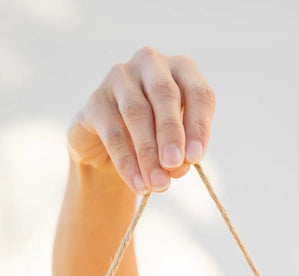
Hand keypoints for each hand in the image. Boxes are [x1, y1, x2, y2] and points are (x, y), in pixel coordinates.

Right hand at [68, 46, 214, 193]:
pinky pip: (112, 131)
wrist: (112, 148)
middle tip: (174, 166)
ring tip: (157, 184)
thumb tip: (178, 166)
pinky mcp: (95, 99)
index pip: (198, 94)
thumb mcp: (177, 143)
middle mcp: (151, 63)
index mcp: (182, 70)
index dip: (198, 126)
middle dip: (171, 134)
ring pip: (136, 111)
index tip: (195, 158)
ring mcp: (120, 76)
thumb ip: (183, 151)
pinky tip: (137, 183)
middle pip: (165, 94)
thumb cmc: (156, 139)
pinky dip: (126, 161)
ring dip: (148, 152)